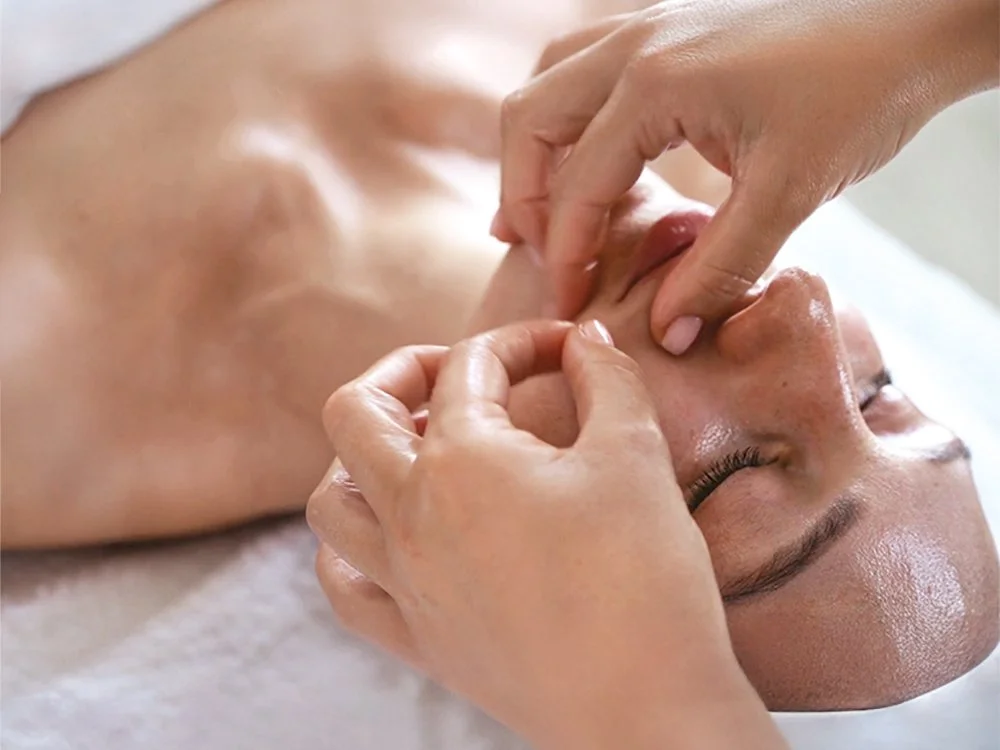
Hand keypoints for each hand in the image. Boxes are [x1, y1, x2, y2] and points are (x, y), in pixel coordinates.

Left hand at [308, 320, 784, 749]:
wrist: (644, 709)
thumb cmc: (643, 578)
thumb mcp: (635, 454)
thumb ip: (607, 377)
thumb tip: (587, 337)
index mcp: (462, 460)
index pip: (471, 366)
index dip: (521, 342)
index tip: (566, 350)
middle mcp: (412, 516)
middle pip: (355, 414)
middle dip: (401, 373)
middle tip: (457, 375)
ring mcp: (405, 583)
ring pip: (332, 501)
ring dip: (360, 458)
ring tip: (416, 451)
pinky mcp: (419, 641)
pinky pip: (346, 589)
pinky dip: (350, 551)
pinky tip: (392, 538)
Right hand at [494, 0, 997, 352]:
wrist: (918, 14)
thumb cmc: (863, 90)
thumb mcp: (790, 190)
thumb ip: (721, 267)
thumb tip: (669, 333)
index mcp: (654, 84)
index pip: (578, 183)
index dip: (566, 254)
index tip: (567, 305)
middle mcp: (634, 44)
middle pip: (529, 121)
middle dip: (523, 197)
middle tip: (538, 258)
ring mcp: (646, 25)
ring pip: (547, 85)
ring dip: (536, 151)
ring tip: (546, 213)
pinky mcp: (666, 27)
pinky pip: (583, 67)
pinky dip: (568, 119)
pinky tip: (592, 158)